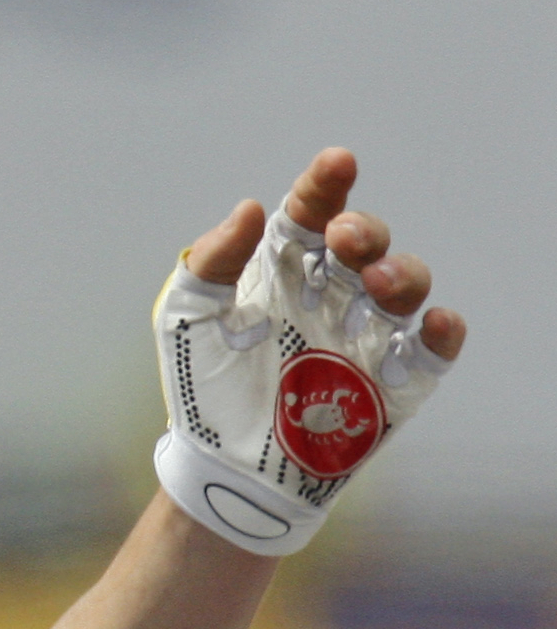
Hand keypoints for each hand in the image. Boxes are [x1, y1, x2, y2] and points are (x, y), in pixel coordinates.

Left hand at [183, 147, 465, 363]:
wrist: (220, 464)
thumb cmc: (202, 386)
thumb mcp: (188, 317)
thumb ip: (214, 262)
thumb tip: (249, 207)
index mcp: (284, 270)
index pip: (311, 214)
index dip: (326, 186)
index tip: (337, 164)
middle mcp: (331, 293)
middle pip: (365, 244)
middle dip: (363, 231)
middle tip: (343, 238)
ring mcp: (365, 335)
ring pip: (404, 285)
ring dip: (400, 274)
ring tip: (376, 282)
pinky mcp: (393, 383)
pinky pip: (432, 351)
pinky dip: (441, 333)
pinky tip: (433, 323)